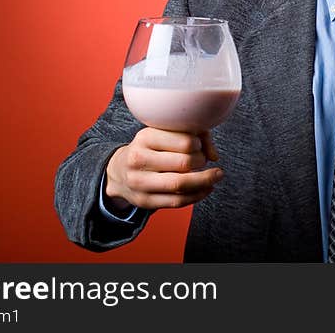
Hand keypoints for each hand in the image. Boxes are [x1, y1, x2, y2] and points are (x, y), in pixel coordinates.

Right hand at [104, 127, 222, 211]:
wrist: (119, 171)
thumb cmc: (151, 148)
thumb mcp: (166, 133)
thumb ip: (196, 136)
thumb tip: (214, 157)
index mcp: (145, 137)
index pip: (185, 141)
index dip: (199, 145)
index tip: (199, 146)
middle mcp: (139, 159)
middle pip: (184, 163)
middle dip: (202, 162)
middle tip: (204, 160)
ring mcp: (140, 182)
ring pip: (181, 184)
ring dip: (205, 181)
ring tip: (216, 176)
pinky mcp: (145, 201)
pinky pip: (177, 201)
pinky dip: (197, 195)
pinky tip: (206, 188)